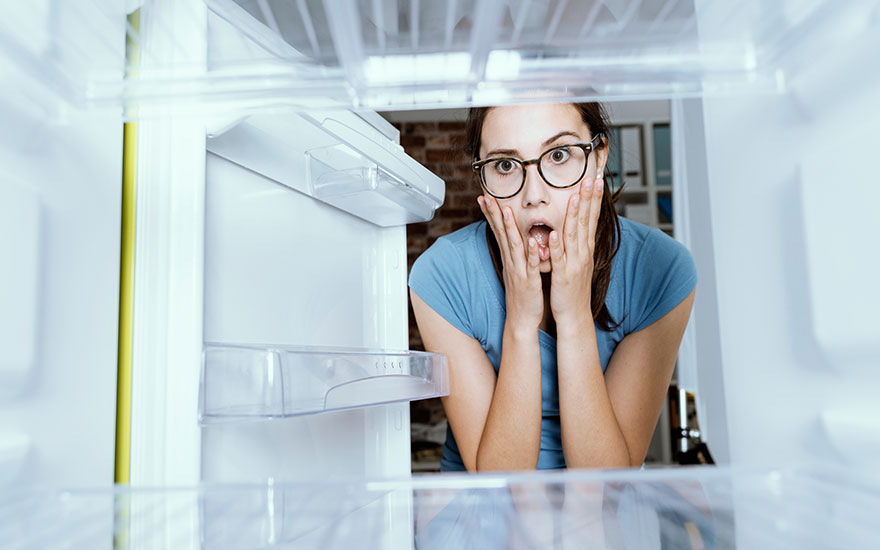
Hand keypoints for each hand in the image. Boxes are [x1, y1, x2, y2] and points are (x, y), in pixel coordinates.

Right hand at [478, 194, 543, 332]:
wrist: (522, 321)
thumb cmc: (523, 295)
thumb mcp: (517, 270)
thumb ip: (517, 254)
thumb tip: (515, 239)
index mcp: (509, 258)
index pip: (498, 231)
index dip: (491, 214)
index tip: (484, 197)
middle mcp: (511, 262)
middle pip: (501, 234)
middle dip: (494, 215)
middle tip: (486, 197)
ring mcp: (519, 272)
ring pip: (513, 246)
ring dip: (509, 228)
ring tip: (506, 210)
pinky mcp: (530, 283)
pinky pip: (531, 267)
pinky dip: (532, 255)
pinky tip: (533, 244)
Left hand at [548, 174, 602, 325]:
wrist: (574, 314)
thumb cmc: (572, 288)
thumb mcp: (577, 260)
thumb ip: (577, 242)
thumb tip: (578, 226)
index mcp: (585, 248)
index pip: (591, 217)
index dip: (594, 198)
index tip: (596, 178)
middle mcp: (582, 253)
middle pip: (586, 221)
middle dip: (589, 198)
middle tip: (591, 178)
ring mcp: (573, 264)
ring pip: (573, 235)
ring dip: (574, 215)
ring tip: (575, 196)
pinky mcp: (562, 276)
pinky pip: (558, 259)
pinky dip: (555, 247)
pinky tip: (553, 234)